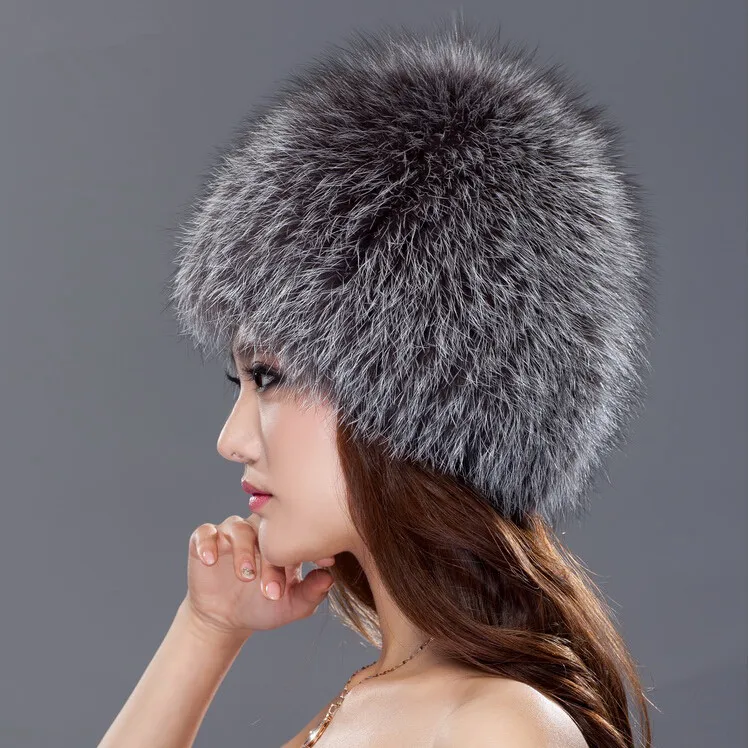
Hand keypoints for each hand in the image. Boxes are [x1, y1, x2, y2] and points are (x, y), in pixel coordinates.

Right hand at [184, 514, 335, 639]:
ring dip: (242, 551)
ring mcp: (232, 534)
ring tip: (246, 576)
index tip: (322, 562)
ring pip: (237, 529)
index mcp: (282, 540)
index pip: (296, 534)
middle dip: (271, 558)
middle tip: (272, 589)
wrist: (226, 619)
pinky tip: (210, 560)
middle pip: (266, 530)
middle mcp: (258, 531)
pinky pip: (204, 533)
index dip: (308, 545)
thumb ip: (311, 592)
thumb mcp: (291, 605)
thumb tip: (330, 578)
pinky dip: (206, 543)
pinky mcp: (205, 541)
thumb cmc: (264, 606)